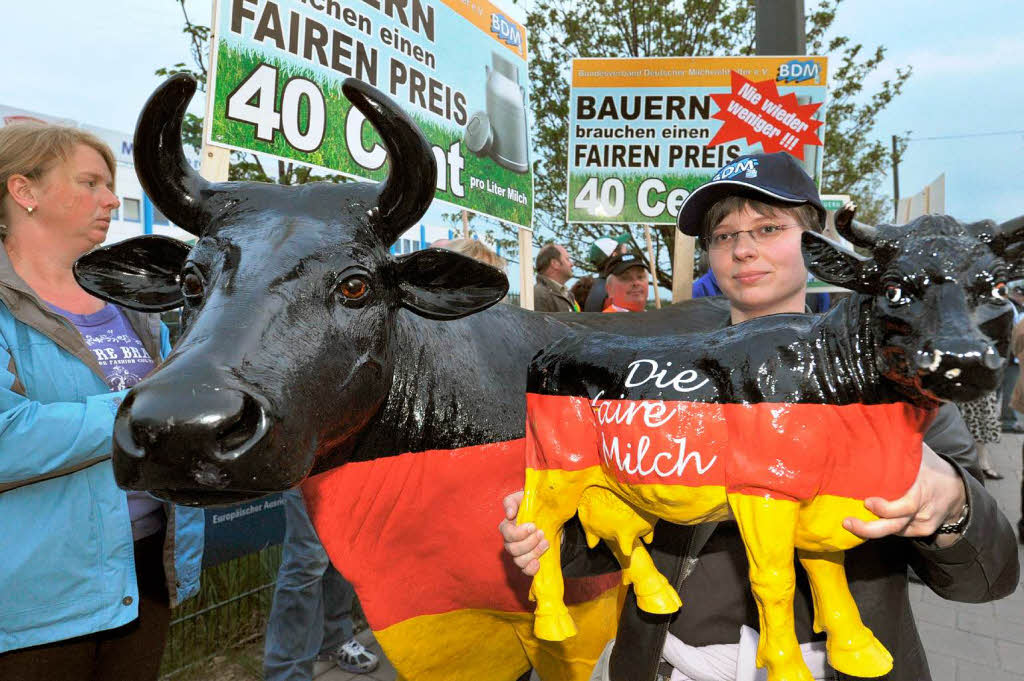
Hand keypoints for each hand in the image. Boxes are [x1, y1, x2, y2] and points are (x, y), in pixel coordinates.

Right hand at [498, 490, 548, 575]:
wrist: (552, 518)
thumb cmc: (535, 506)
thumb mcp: (524, 498)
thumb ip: (512, 502)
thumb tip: (509, 514)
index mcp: (508, 526)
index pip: (506, 533)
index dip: (519, 533)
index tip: (533, 526)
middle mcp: (511, 542)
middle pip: (512, 549)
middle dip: (529, 543)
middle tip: (542, 533)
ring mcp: (520, 553)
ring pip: (519, 560)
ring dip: (534, 553)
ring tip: (546, 543)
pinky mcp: (530, 561)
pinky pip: (525, 571)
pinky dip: (531, 569)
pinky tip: (538, 563)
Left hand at [843, 443, 967, 547]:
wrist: (956, 491)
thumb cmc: (930, 467)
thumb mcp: (920, 453)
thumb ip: (901, 445)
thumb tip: (879, 424)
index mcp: (922, 488)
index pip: (906, 505)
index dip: (885, 508)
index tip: (867, 501)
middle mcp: (922, 509)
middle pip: (895, 525)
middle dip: (869, 528)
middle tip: (848, 522)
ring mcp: (921, 523)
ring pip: (894, 530)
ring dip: (869, 530)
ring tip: (850, 524)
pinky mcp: (919, 531)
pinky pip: (898, 532)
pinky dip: (881, 526)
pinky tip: (865, 521)